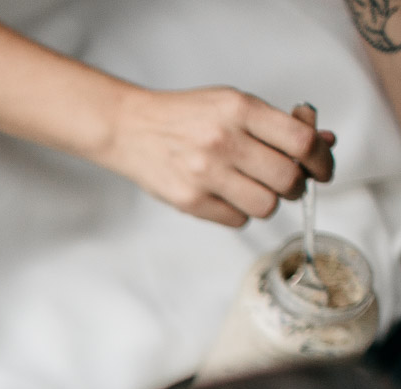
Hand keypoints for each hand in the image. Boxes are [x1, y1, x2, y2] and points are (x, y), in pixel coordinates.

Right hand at [99, 88, 334, 227]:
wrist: (129, 128)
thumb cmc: (184, 116)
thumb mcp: (233, 104)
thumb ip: (277, 124)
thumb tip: (324, 143)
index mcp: (240, 110)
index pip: (301, 141)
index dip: (321, 159)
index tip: (322, 168)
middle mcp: (223, 141)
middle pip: (288, 179)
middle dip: (295, 185)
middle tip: (285, 181)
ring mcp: (204, 173)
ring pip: (266, 206)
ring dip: (268, 201)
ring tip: (253, 189)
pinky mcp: (189, 200)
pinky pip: (237, 220)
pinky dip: (240, 212)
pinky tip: (227, 196)